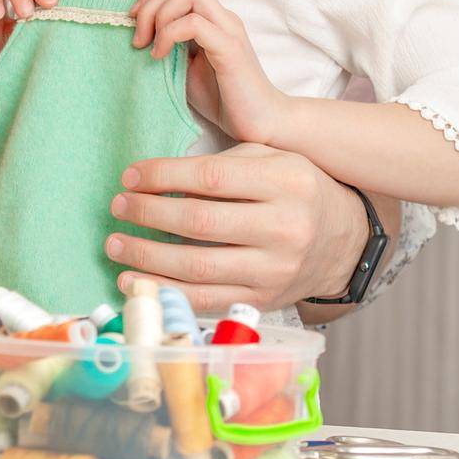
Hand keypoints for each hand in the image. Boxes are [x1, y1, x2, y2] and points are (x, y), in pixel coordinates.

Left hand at [102, 144, 372, 312]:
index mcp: (286, 182)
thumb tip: (158, 182)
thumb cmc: (296, 189)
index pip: (210, 178)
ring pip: (198, 267)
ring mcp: (275, 270)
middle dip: (148, 214)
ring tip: (114, 244)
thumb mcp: (272, 158)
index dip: (162, 176)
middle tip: (117, 207)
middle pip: (199, 223)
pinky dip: (165, 292)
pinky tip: (135, 282)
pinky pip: (206, 300)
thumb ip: (223, 165)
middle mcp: (284, 228)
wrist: (344, 240)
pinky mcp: (265, 300)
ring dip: (147, 257)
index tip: (129, 176)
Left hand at [131, 0, 287, 144]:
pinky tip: (160, 57)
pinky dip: (169, 35)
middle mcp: (223, 18)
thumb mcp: (185, 68)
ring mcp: (228, 30)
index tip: (134, 22)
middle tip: (138, 37)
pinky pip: (195, 23)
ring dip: (159, 14)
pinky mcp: (230, 48)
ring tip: (148, 45)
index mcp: (213, 19)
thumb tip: (138, 34)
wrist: (259, 124)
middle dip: (151, 2)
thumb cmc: (222, 98)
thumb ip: (169, 46)